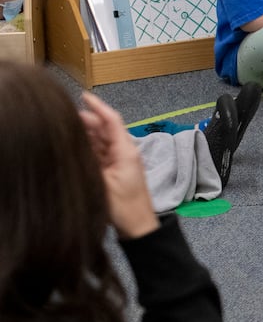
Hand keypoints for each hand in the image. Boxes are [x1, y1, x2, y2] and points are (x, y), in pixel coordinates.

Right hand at [80, 94, 159, 238]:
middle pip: (104, 129)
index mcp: (125, 150)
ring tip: (67, 126)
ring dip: (87, 132)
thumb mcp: (102, 184)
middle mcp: (124, 151)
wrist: (138, 226)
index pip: (111, 121)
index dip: (98, 107)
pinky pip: (100, 152)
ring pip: (101, 140)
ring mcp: (119, 161)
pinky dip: (89, 146)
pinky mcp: (114, 170)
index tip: (84, 96)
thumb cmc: (124, 207)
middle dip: (88, 119)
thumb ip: (89, 163)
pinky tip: (75, 144)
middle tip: (66, 114)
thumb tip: (74, 147)